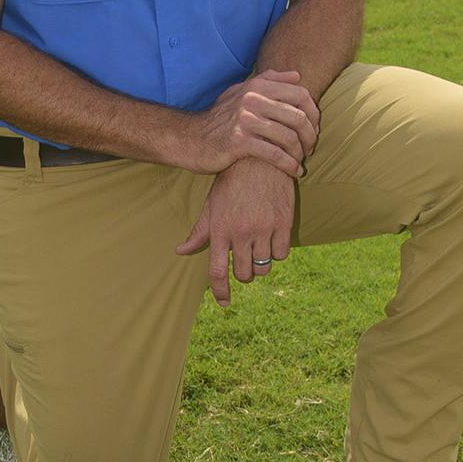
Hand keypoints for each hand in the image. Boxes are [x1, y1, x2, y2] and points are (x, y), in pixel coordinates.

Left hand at [175, 159, 295, 307]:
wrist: (259, 158)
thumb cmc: (231, 182)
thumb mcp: (212, 205)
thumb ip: (199, 231)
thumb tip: (180, 252)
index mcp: (220, 229)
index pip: (217, 271)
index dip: (221, 291)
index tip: (224, 303)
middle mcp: (241, 233)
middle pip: (244, 273)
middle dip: (244, 273)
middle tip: (244, 261)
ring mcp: (263, 229)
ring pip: (264, 266)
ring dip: (261, 263)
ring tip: (258, 247)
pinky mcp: (283, 223)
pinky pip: (281, 254)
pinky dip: (277, 251)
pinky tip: (272, 237)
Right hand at [183, 69, 319, 175]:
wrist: (190, 139)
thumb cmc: (220, 119)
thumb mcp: (240, 92)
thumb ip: (268, 81)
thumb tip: (296, 75)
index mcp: (256, 86)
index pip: (300, 95)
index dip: (314, 113)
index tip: (314, 129)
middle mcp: (252, 99)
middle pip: (298, 117)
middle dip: (310, 136)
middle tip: (310, 149)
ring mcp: (245, 119)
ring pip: (289, 137)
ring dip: (300, 153)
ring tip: (301, 161)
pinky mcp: (239, 141)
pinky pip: (274, 154)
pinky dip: (289, 165)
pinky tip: (294, 171)